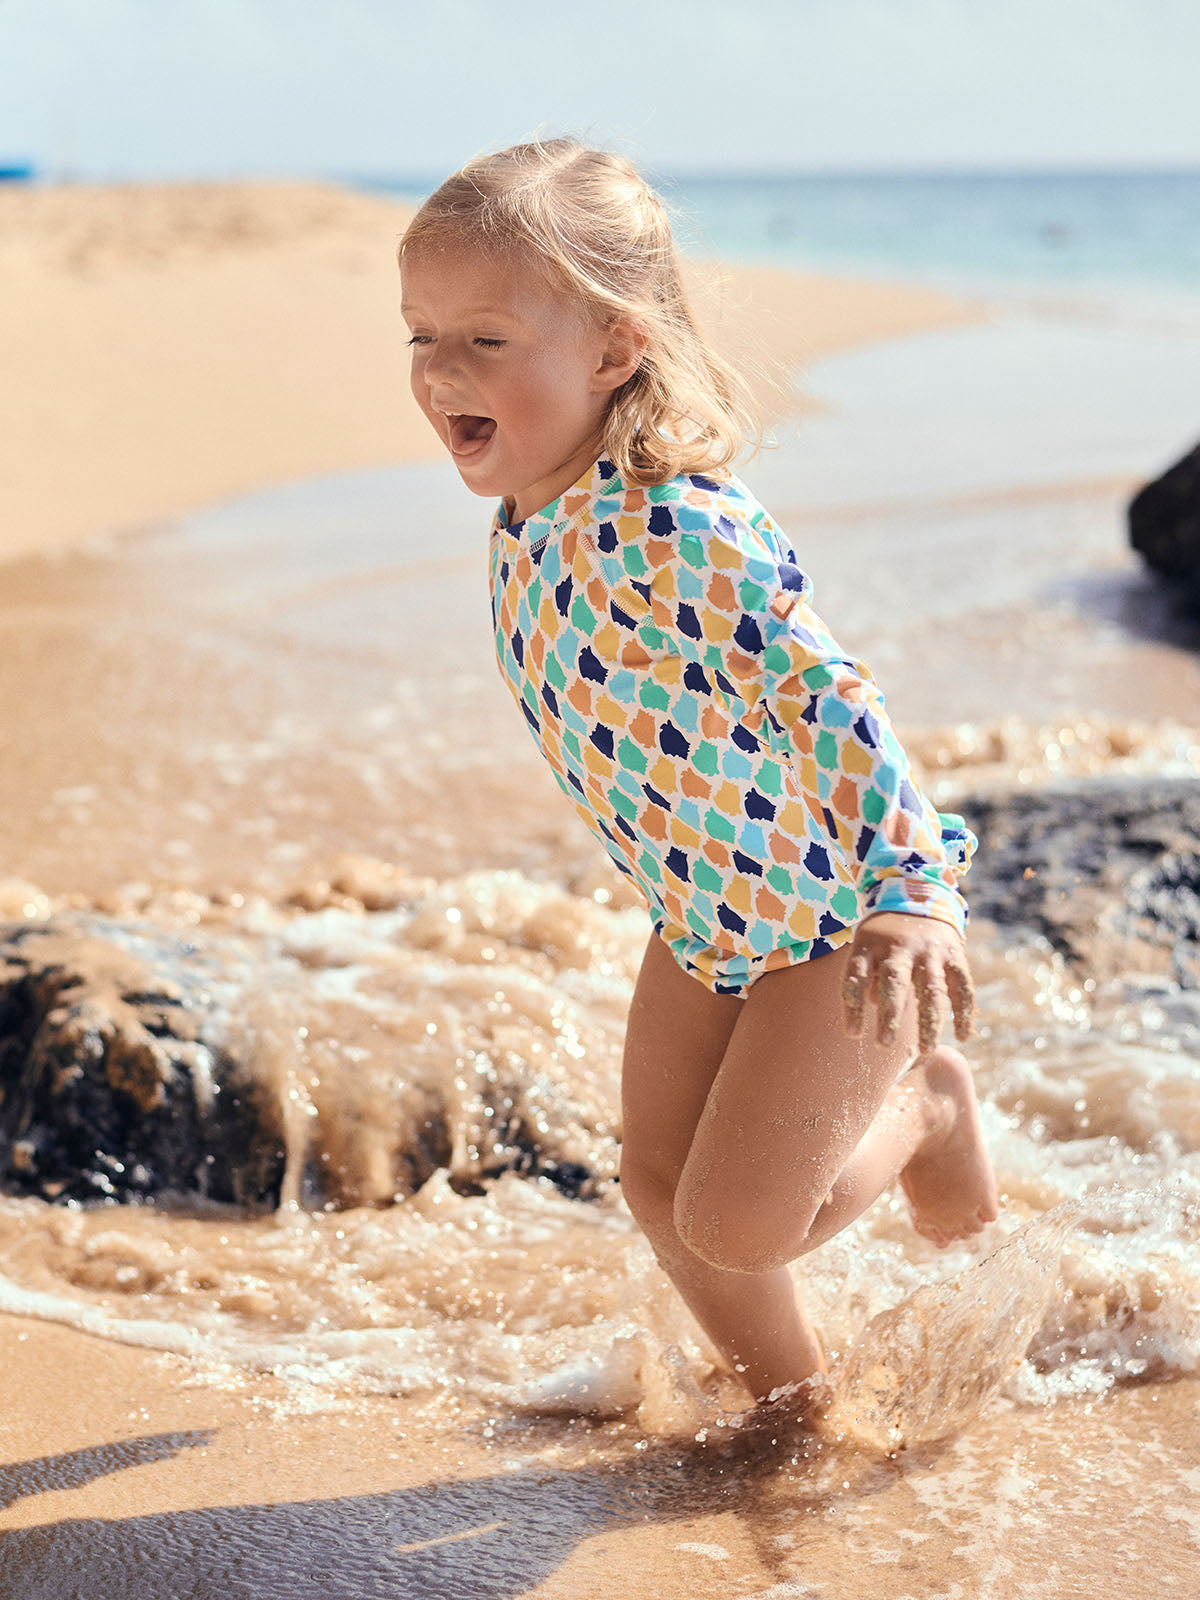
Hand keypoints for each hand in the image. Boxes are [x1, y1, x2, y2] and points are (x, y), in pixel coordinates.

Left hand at [841, 912, 974, 1052]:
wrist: (919, 895)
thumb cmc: (884, 936)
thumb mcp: (867, 948)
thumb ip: (867, 978)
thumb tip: (873, 1007)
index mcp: (870, 944)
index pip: (856, 977)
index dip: (853, 1006)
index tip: (852, 1035)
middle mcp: (900, 947)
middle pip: (894, 982)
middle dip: (889, 1016)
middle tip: (883, 1046)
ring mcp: (929, 951)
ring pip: (931, 989)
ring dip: (929, 1022)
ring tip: (925, 1051)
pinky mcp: (953, 954)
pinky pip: (961, 986)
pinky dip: (963, 1012)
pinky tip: (962, 1036)